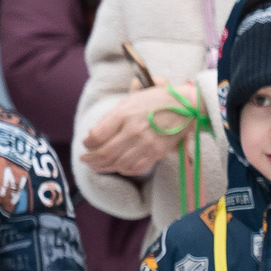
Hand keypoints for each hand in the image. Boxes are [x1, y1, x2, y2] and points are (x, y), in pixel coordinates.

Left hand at [82, 84, 203, 179]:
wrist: (185, 106)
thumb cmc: (156, 100)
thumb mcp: (130, 100)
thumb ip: (110, 117)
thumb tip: (93, 134)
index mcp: (124, 114)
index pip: (97, 136)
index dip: (87, 143)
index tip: (86, 144)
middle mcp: (133, 130)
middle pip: (104, 153)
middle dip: (91, 160)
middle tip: (85, 160)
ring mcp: (146, 144)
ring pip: (118, 164)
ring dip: (104, 168)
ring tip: (98, 166)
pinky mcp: (156, 153)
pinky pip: (135, 168)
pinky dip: (124, 170)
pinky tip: (118, 167)